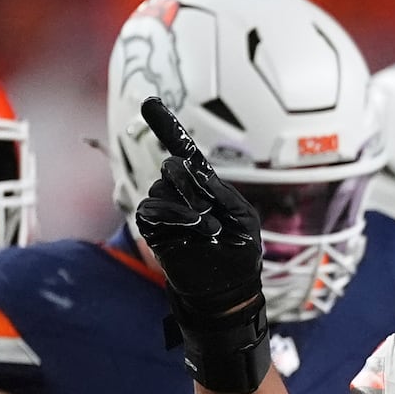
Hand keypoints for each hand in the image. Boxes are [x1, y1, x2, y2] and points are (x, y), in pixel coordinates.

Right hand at [133, 97, 263, 315]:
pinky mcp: (155, 231)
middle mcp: (182, 195)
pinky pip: (151, 211)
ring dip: (188, 207)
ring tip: (210, 229)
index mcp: (205, 187)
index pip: (185, 154)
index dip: (167, 128)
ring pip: (161, 191)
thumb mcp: (244, 218)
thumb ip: (223, 192)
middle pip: (172, 169)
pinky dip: (173, 216)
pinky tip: (195, 228)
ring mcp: (167, 213)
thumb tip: (197, 172)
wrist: (228, 290)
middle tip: (210, 207)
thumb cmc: (241, 253)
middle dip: (190, 184)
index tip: (149, 103)